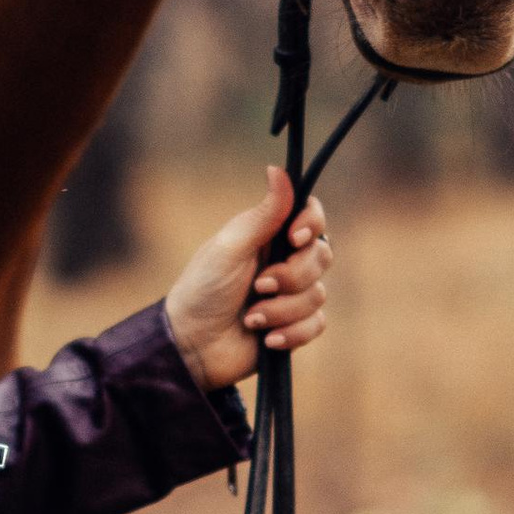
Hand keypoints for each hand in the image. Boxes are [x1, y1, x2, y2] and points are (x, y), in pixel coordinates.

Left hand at [163, 164, 332, 390]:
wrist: (191, 344)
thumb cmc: (203, 289)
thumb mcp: (231, 247)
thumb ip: (263, 213)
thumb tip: (278, 169)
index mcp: (269, 235)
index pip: (311, 216)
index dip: (311, 224)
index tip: (294, 238)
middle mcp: (285, 261)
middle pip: (322, 256)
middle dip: (292, 276)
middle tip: (260, 285)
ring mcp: (291, 294)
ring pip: (318, 295)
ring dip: (282, 310)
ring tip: (251, 317)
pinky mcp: (294, 326)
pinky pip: (316, 324)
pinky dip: (290, 332)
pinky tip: (265, 338)